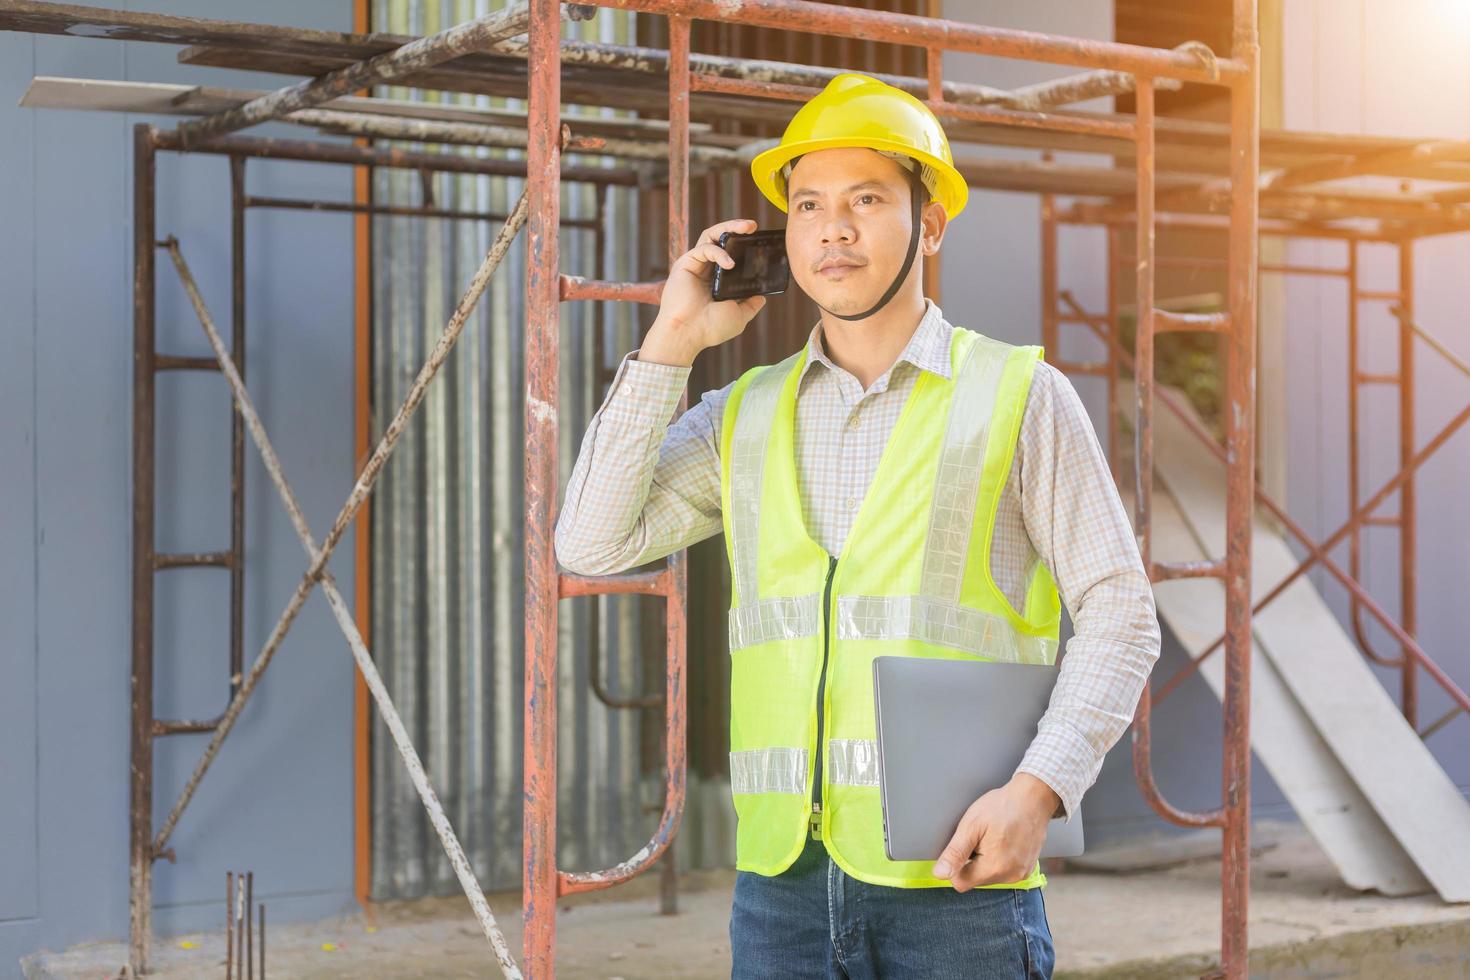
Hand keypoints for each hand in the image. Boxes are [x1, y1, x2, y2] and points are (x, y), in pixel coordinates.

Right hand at [640, 218, 768, 366]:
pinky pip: (704, 248)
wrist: (689, 334)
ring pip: (710, 236)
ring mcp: (695, 265)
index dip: (743, 245)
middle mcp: (705, 270)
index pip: (730, 254)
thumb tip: (763, 297)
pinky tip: (730, 264)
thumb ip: (750, 304)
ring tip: (747, 227)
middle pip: (720, 239)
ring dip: (728, 227)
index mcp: (717, 280)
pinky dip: (719, 252)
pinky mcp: (686, 263)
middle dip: (736, 228)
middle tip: (753, 225)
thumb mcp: (739, 316)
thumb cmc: (711, 328)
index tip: (760, 241)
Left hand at [930, 774, 1059, 891]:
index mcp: (994, 868)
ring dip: (986, 861)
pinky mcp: (1027, 869)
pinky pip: (1004, 872)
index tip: (963, 846)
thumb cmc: (1002, 807)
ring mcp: (1021, 874)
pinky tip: (1004, 841)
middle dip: (972, 861)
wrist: (1033, 798)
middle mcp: (1010, 877)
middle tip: (981, 837)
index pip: (961, 882)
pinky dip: (999, 860)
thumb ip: (955, 853)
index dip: (956, 865)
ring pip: (989, 876)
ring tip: (994, 837)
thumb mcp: (971, 826)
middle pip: (976, 879)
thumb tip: (940, 874)